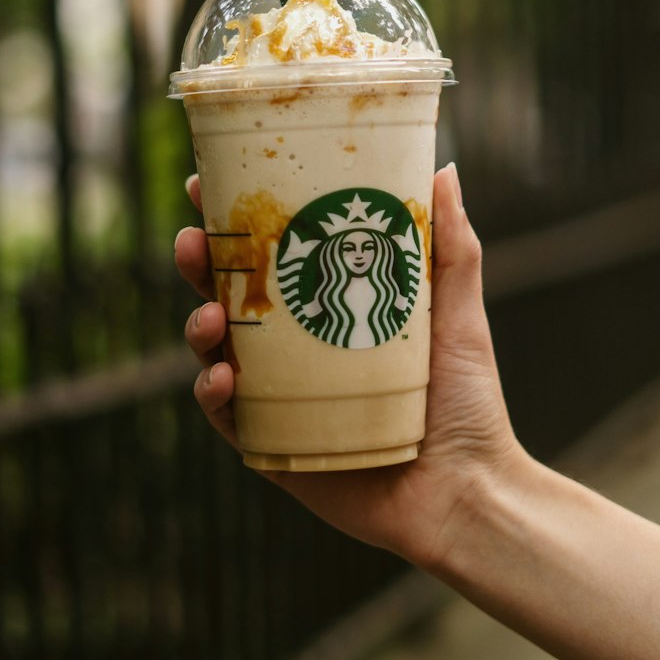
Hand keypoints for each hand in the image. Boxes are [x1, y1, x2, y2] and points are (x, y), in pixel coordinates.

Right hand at [174, 165, 520, 569]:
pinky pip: (227, 416)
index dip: (232, 221)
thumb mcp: (458, 314)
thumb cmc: (468, 402)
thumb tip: (443, 168)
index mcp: (328, 308)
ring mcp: (279, 397)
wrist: (467, 490)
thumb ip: (452, 247)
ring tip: (209, 313)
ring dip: (196, 323)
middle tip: (191, 240)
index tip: (207, 184)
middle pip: (227, 295)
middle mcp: (296, 350)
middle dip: (198, 264)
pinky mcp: (273, 446)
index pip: (270, 254)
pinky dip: (213, 392)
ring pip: (215, 350)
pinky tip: (223, 376)